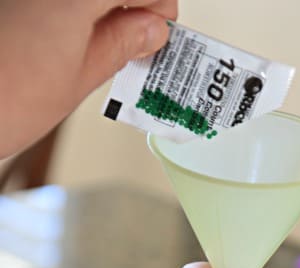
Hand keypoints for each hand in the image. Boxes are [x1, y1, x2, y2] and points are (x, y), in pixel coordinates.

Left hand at [0, 0, 176, 157]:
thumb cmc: (1, 101)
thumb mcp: (77, 78)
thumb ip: (120, 44)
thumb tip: (151, 30)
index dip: (158, 6)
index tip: (160, 30)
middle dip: (129, 6)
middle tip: (133, 37)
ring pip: (82, 0)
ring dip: (99, 13)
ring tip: (99, 41)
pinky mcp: (18, 8)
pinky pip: (57, 6)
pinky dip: (71, 16)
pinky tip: (67, 36)